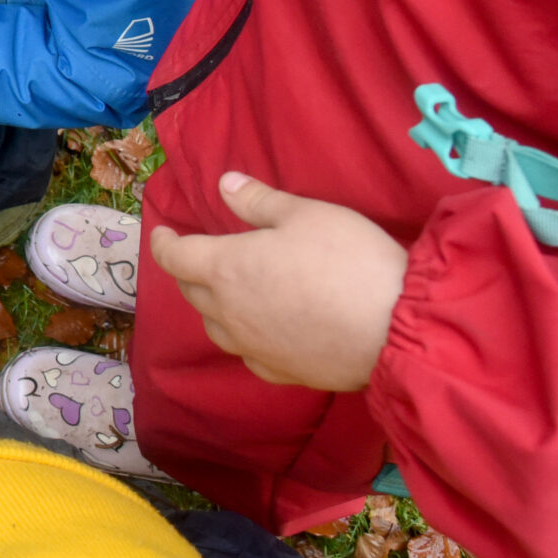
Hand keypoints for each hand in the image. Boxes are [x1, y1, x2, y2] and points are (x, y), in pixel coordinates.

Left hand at [148, 172, 408, 391]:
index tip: (162, 233)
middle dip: (189, 272)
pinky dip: (246, 339)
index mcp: (226, 268)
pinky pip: (248, 355)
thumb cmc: (349, 261)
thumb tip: (224, 184)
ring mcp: (253, 348)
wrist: (394, 330)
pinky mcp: (281, 373)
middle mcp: (230, 312)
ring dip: (213, 308)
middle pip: (191, 292)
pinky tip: (260, 333)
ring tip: (225, 294)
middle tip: (198, 257)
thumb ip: (259, 201)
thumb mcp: (306, 215)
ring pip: (215, 328)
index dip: (163, 243)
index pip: (175, 257)